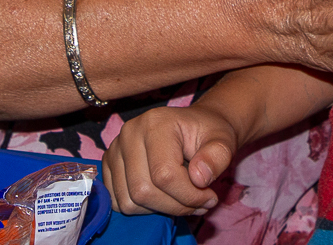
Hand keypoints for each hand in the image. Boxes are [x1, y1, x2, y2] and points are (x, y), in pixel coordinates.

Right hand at [104, 105, 238, 215]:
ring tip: (182, 197)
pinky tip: (162, 195)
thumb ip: (217, 157)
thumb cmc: (207, 134)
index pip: (164, 175)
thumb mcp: (223, 141)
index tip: (209, 197)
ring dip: (159, 209)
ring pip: (130, 201)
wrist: (194, 127)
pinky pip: (118, 202)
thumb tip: (199, 178)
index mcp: (155, 123)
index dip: (189, 196)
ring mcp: (115, 149)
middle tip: (198, 201)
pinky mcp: (109, 165)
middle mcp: (129, 133)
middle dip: (175, 205)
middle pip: (143, 192)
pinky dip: (142, 207)